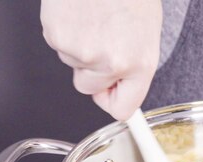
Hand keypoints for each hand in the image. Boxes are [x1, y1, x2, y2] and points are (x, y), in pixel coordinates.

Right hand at [40, 0, 161, 119]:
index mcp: (140, 64)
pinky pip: (57, 44)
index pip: (122, 108)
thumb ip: (133, 66)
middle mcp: (112, 63)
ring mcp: (82, 51)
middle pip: (88, 88)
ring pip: (72, 63)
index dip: (112, 99)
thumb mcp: (145, 32)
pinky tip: (78, 12)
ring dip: (79, 44)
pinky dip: (64, 29)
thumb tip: (120, 89)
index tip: (109, 94)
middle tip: (101, 38)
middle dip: (91, 69)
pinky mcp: (58, 36)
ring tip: (93, 17)